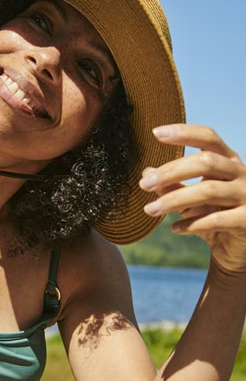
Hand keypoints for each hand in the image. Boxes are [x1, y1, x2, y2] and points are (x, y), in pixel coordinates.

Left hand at [139, 124, 245, 273]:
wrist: (239, 247)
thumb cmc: (215, 215)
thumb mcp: (192, 199)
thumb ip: (174, 185)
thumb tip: (147, 173)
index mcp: (228, 161)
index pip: (208, 138)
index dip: (184, 133)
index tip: (155, 133)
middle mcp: (241, 174)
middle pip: (206, 162)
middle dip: (171, 171)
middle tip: (144, 184)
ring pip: (208, 191)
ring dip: (174, 199)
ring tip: (150, 209)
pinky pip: (216, 220)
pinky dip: (192, 224)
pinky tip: (174, 229)